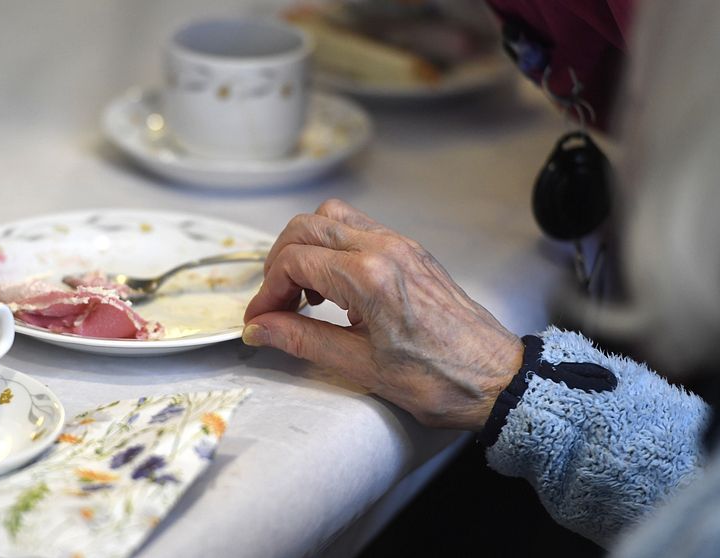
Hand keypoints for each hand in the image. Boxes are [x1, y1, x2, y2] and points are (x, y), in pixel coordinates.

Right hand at [243, 199, 523, 430]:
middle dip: (279, 263)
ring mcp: (400, 245)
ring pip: (332, 218)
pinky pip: (359, 229)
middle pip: (306, 228)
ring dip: (306, 247)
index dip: (266, 291)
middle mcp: (384, 249)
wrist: (497, 378)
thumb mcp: (361, 367)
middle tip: (275, 303)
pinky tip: (336, 287)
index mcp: (370, 277)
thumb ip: (302, 340)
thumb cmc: (440, 379)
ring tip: (305, 292)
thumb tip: (260, 328)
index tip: (259, 319)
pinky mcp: (411, 251)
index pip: (294, 261)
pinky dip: (333, 247)